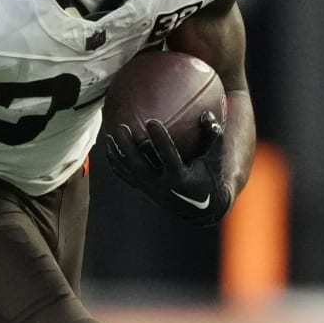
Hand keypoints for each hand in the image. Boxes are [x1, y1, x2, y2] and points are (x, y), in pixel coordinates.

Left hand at [102, 112, 232, 225]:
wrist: (199, 208)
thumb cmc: (209, 176)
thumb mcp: (215, 158)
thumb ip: (213, 135)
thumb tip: (206, 113)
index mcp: (181, 178)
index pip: (168, 157)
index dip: (159, 140)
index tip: (151, 121)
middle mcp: (162, 186)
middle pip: (139, 165)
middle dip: (127, 147)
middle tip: (121, 126)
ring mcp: (150, 190)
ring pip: (128, 171)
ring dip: (117, 153)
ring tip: (110, 134)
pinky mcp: (143, 191)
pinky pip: (124, 176)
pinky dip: (114, 163)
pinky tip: (107, 147)